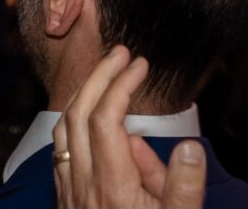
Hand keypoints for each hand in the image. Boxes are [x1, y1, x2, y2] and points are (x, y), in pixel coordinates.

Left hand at [52, 47, 207, 208]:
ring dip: (80, 94)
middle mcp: (83, 185)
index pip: (105, 120)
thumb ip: (185, 187)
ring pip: (61, 130)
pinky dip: (70, 120)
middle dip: (99, 77)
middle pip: (78, 115)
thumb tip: (189, 146)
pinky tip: (87, 114)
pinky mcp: (64, 199)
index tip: (140, 65)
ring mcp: (69, 191)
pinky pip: (58, 149)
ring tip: (102, 73)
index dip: (121, 85)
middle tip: (120, 54)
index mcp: (112, 188)